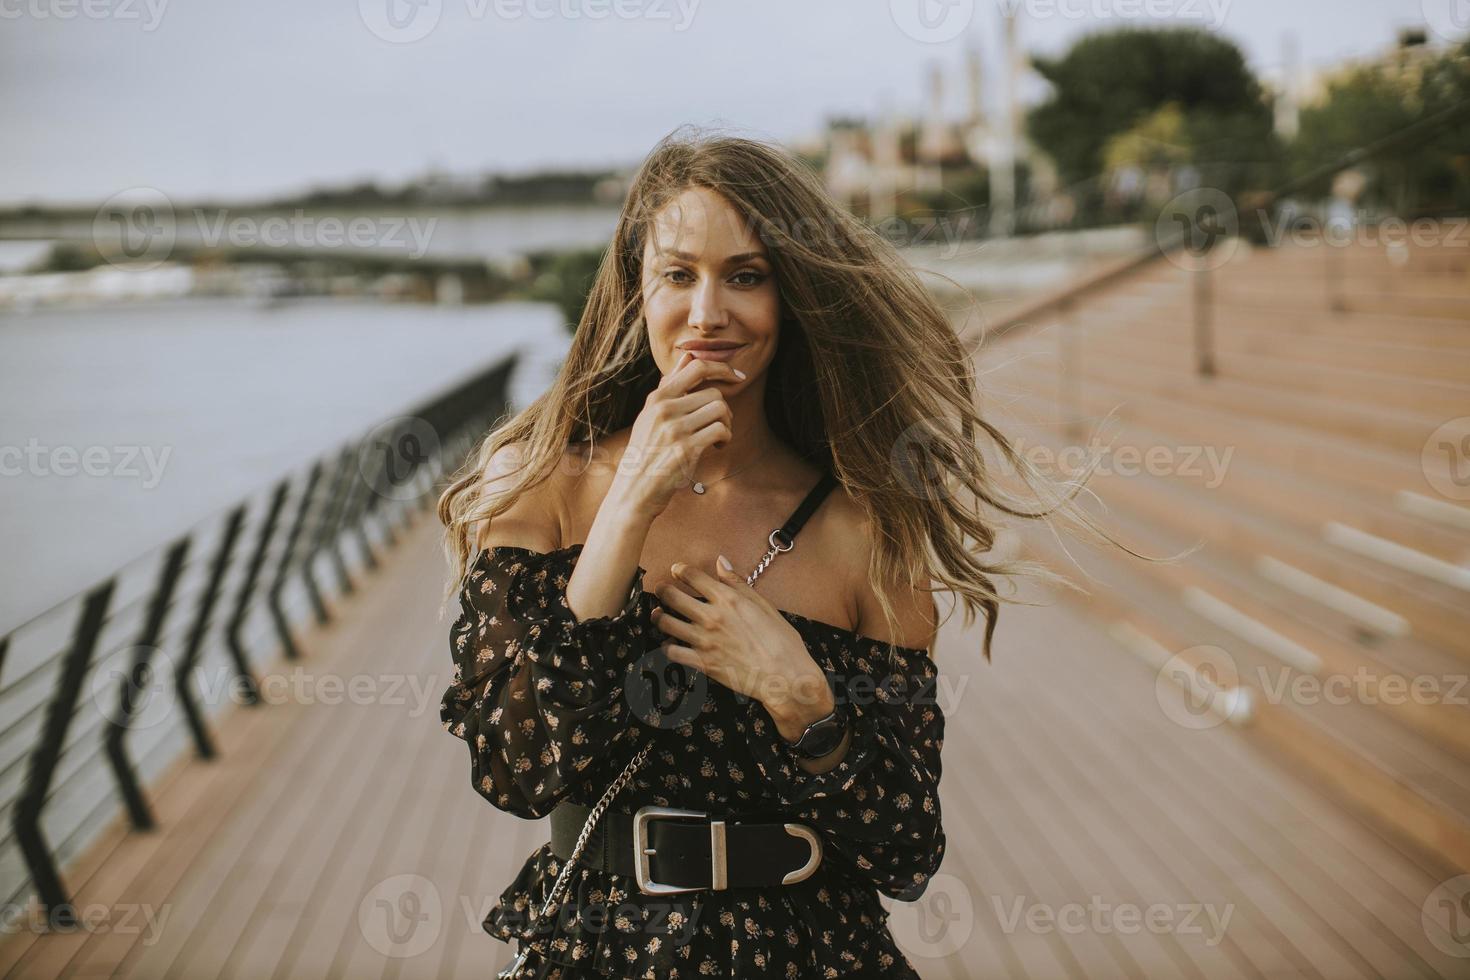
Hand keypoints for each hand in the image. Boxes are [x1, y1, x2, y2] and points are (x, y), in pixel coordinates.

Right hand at [607, 350, 743, 520]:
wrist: (633, 490)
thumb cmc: (645, 453)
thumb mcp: (650, 415)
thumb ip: (670, 386)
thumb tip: (688, 357)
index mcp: (657, 398)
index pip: (696, 367)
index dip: (722, 368)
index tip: (737, 377)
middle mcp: (665, 409)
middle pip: (714, 392)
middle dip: (724, 409)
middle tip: (719, 424)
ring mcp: (675, 429)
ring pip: (720, 409)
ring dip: (727, 423)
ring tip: (718, 436)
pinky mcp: (686, 449)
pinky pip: (720, 430)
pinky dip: (725, 438)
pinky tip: (717, 447)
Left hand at [651, 555, 831, 724]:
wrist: (785, 676)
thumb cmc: (781, 641)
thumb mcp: (763, 605)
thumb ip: (738, 583)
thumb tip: (721, 562)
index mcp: (728, 599)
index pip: (692, 576)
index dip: (679, 570)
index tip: (676, 570)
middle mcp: (712, 617)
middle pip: (671, 596)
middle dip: (662, 590)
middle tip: (661, 590)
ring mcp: (705, 641)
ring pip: (665, 623)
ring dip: (658, 616)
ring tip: (659, 614)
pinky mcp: (703, 663)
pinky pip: (672, 652)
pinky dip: (667, 646)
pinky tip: (670, 643)